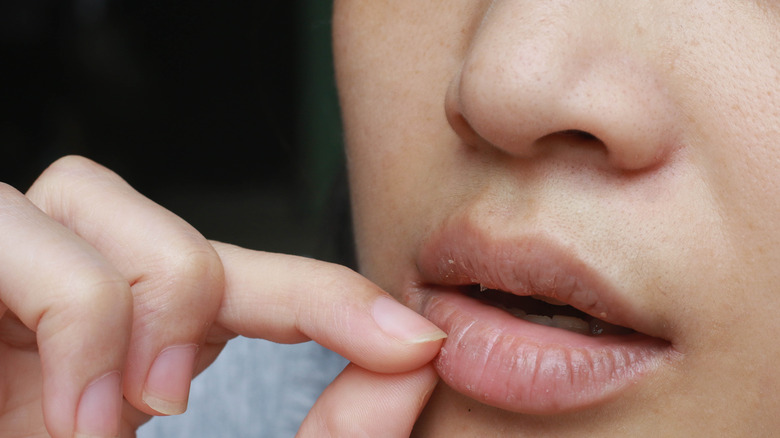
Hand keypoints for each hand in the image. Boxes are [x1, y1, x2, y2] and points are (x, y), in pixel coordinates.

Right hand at [0, 156, 443, 436]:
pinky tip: (73, 412)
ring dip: (135, 299)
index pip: (253, 281)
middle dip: (195, 293)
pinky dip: (71, 316)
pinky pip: (15, 230)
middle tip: (173, 401)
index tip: (417, 344)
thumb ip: (325, 436)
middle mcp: (80, 289)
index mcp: (141, 336)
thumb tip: (415, 372)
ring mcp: (9, 271)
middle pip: (168, 221)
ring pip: (91, 194)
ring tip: (120, 412)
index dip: (335, 296)